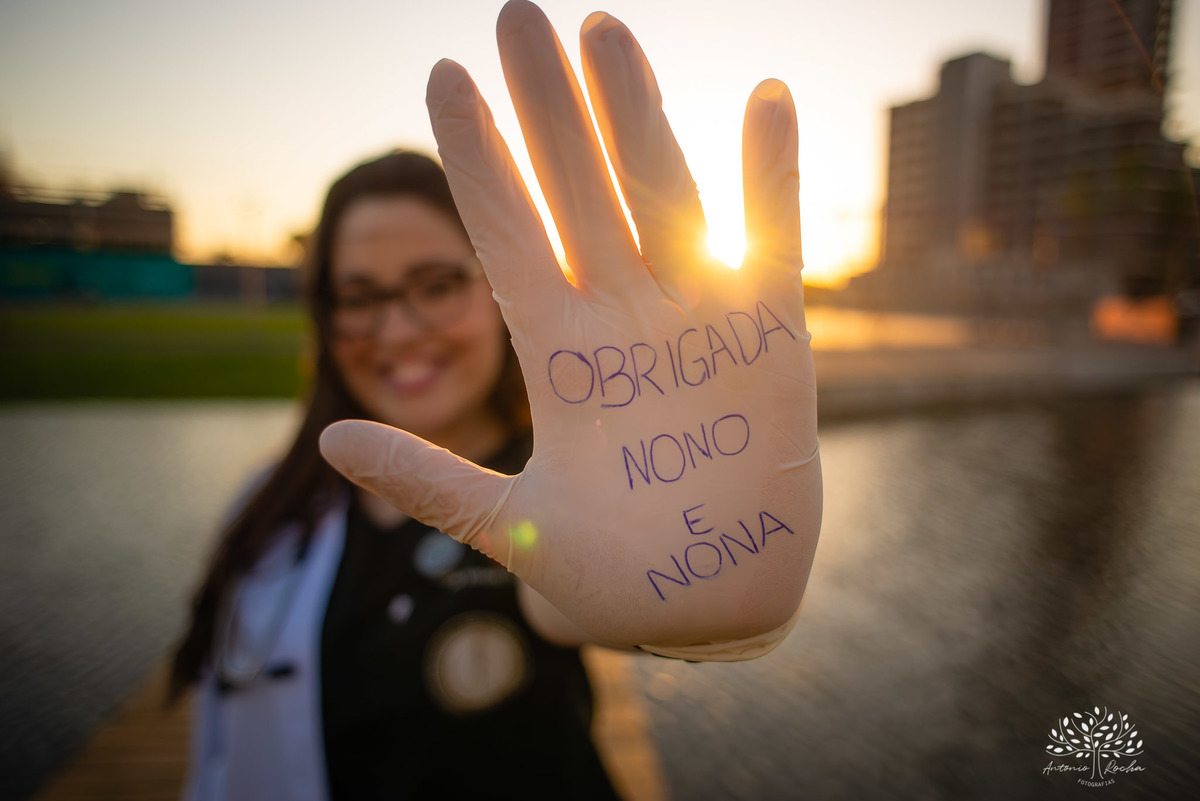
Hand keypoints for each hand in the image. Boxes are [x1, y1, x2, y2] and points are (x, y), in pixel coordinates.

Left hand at [320, 0, 820, 658]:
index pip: (507, 236)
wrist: (707, 608)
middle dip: (547, 107)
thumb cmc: (610, 574)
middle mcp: (622, 320)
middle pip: (578, 192)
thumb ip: (429, 481)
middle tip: (515, 11)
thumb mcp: (508, 530)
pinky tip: (765, 97)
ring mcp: (694, 322)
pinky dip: (773, 177)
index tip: (441, 77)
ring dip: (636, 114)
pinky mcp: (768, 339)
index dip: (478, 161)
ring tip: (603, 30)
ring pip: (662, 196)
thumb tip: (332, 441)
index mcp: (559, 356)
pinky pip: (773, 242)